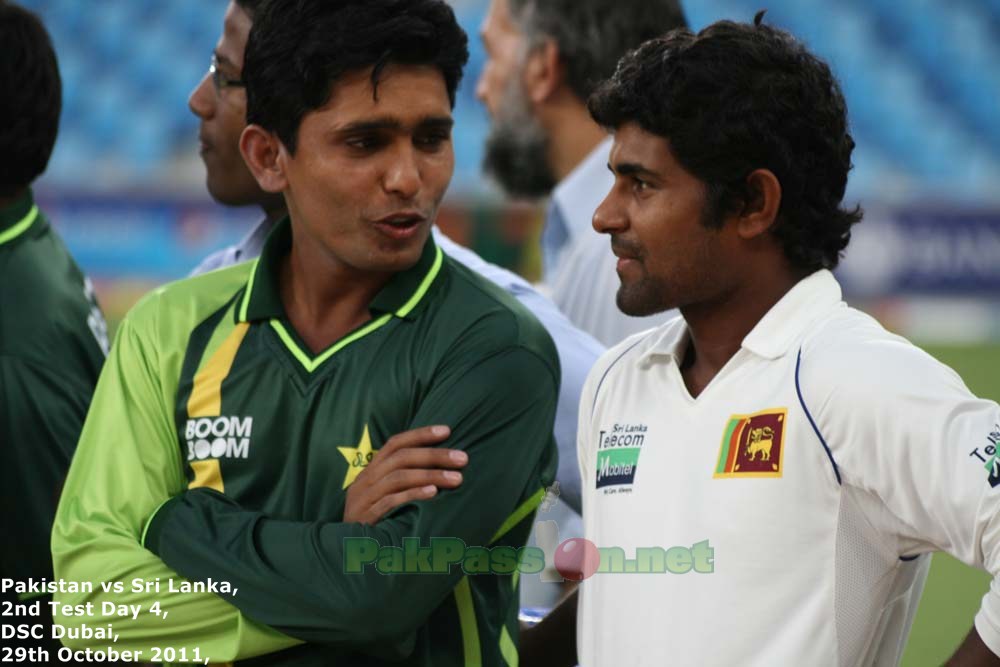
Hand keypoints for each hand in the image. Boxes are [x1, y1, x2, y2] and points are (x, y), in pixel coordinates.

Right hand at [344, 425, 466, 524]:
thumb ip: (404, 481)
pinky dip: (413, 495)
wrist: (345, 554)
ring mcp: (363, 499)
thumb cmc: (375, 523)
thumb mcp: (384, 496)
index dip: (420, 434)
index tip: (447, 430)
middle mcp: (365, 481)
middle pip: (401, 458)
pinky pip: (390, 502)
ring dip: (430, 475)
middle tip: (463, 458)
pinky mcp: (366, 519)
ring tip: (457, 478)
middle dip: (434, 455)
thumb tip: (442, 467)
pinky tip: (433, 493)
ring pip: (398, 478)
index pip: (395, 444)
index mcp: (370, 471)